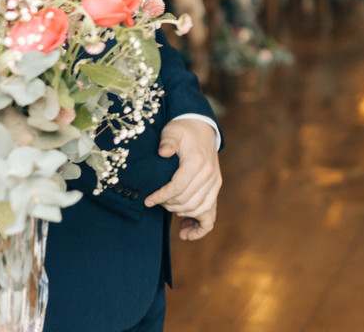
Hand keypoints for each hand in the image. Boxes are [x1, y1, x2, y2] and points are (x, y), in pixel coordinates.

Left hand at [145, 118, 221, 240]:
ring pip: (198, 210)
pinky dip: (200, 228)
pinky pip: (211, 215)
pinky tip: (186, 234)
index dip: (160, 197)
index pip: (177, 188)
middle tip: (156, 201)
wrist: (201, 128)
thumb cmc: (183, 131)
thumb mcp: (172, 131)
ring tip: (167, 209)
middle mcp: (209, 175)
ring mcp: (214, 183)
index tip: (147, 200)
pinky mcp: (215, 188)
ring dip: (181, 213)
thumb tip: (163, 152)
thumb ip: (167, 141)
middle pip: (186, 201)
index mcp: (198, 162)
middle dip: (168, 204)